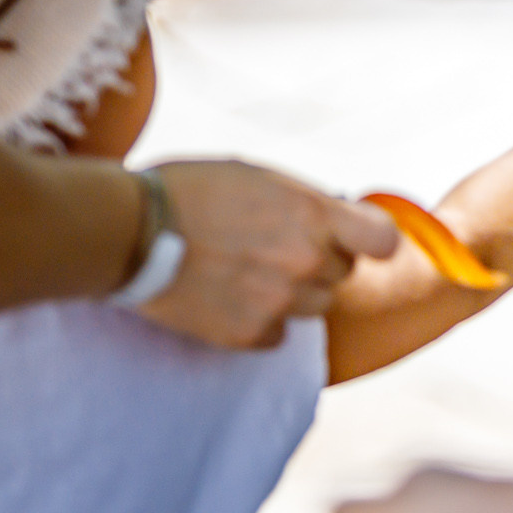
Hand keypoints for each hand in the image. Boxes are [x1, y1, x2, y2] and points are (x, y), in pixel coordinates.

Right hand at [139, 160, 397, 348]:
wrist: (129, 230)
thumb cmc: (190, 190)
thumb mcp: (259, 177)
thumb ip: (306, 203)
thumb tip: (338, 218)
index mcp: (314, 214)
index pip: (383, 241)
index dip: (369, 241)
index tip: (355, 240)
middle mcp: (306, 261)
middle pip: (341, 274)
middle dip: (317, 262)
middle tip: (271, 248)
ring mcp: (279, 301)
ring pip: (312, 307)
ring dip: (290, 293)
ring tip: (245, 271)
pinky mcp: (248, 334)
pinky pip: (276, 335)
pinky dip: (259, 322)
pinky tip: (228, 298)